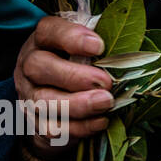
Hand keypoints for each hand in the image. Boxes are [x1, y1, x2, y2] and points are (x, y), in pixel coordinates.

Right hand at [14, 17, 111, 157]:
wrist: (60, 101)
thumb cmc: (83, 64)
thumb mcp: (90, 48)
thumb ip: (104, 44)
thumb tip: (131, 50)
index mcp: (44, 40)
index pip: (49, 31)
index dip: (71, 37)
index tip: (99, 46)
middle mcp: (30, 65)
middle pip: (38, 66)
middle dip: (74, 76)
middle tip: (105, 82)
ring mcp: (28, 95)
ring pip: (43, 101)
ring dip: (77, 105)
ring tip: (106, 102)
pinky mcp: (35, 122)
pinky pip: (51, 129)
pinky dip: (78, 127)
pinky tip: (100, 122)